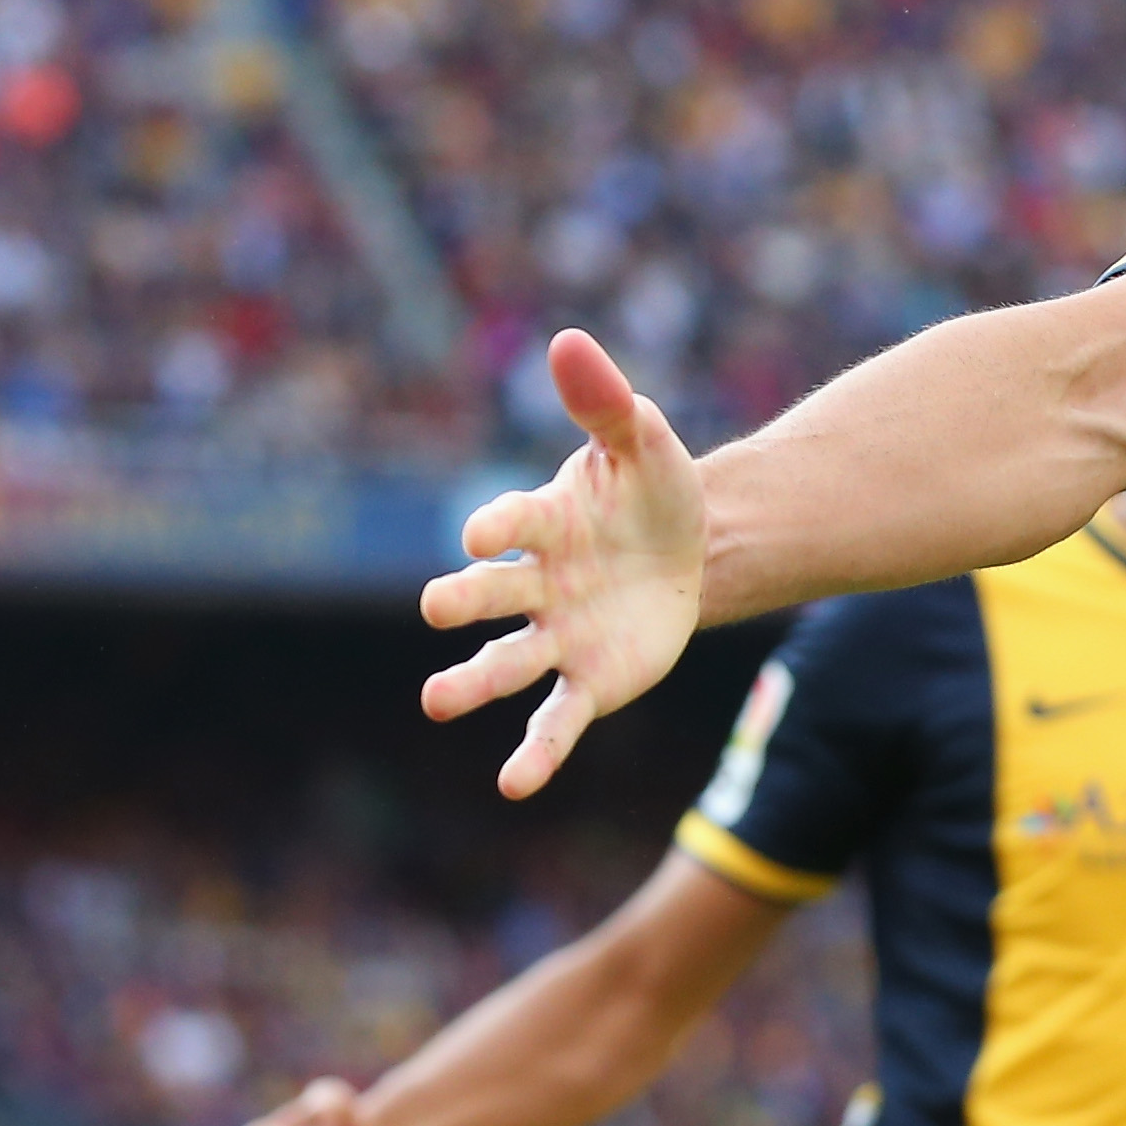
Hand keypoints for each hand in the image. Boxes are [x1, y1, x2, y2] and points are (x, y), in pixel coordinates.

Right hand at [423, 331, 705, 798]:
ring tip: (434, 700)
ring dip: (471, 683)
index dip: (496, 527)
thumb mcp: (644, 443)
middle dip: (464, 601)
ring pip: (505, 663)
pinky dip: (536, 752)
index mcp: (543, 522)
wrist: (691, 551)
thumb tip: (570, 341)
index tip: (479, 537)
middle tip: (437, 609)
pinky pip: (556, 720)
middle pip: (491, 595)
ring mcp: (556, 635)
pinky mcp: (588, 680)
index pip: (510, 522)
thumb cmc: (652, 492)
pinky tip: (514, 784)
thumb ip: (606, 402)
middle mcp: (535, 583)